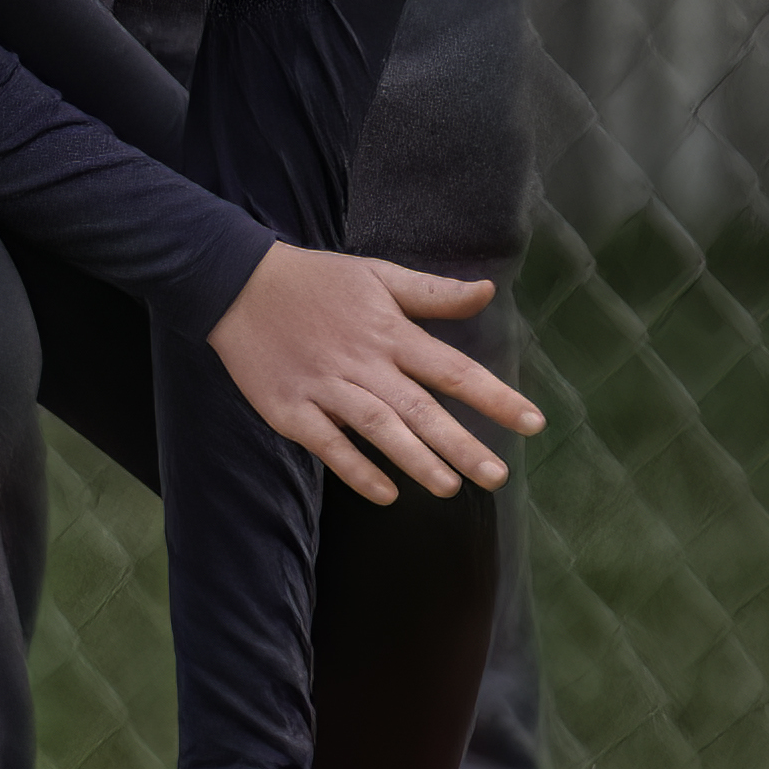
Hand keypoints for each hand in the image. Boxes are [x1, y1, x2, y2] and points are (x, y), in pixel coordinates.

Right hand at [205, 247, 536, 501]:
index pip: (452, 368)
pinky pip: (327, 444)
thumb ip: (432, 292)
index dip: (495, 397)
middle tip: (497, 476)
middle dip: (461, 444)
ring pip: (377, 428)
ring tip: (449, 488)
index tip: (532, 423)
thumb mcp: (377, 275)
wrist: (235, 283)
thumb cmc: (315, 280)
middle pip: (420, 408)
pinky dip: (356, 469)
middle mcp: (362, 361)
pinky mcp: (290, 408)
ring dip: (415, 460)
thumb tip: (487, 292)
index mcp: (389, 331)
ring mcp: (324, 387)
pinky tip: (385, 494)